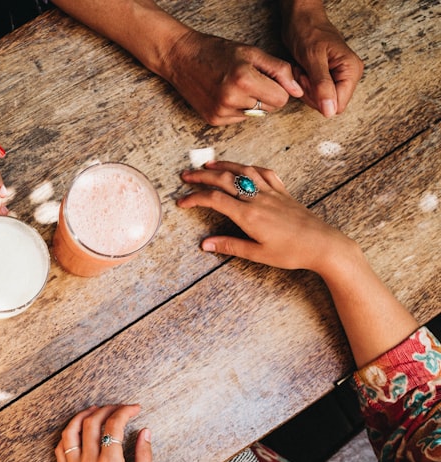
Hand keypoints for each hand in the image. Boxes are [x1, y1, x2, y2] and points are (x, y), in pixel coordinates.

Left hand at [54, 405, 152, 461]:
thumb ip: (144, 456)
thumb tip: (145, 431)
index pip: (114, 426)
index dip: (125, 411)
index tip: (135, 409)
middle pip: (92, 423)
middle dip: (107, 409)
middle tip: (119, 408)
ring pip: (71, 431)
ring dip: (83, 416)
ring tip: (96, 410)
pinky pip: (60, 447)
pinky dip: (68, 433)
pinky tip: (79, 429)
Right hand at [159, 31, 303, 124]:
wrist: (182, 58)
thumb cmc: (217, 52)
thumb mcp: (252, 53)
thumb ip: (279, 70)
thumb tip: (298, 91)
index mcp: (244, 80)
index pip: (281, 98)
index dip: (280, 88)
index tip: (269, 78)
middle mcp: (232, 100)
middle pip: (270, 109)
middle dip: (267, 96)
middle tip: (251, 81)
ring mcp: (221, 112)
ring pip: (255, 115)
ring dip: (251, 103)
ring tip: (234, 87)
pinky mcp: (213, 120)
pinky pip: (239, 119)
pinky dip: (237, 109)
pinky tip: (224, 95)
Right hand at [178, 161, 356, 274]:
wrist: (323, 244)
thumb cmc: (292, 252)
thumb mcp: (257, 254)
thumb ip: (230, 246)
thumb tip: (205, 244)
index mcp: (249, 215)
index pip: (215, 200)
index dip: (195, 198)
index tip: (182, 202)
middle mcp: (258, 199)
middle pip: (225, 180)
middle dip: (202, 176)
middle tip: (186, 176)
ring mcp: (272, 193)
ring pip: (243, 171)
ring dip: (224, 165)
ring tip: (209, 165)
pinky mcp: (283, 192)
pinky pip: (264, 173)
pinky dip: (250, 167)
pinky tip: (244, 168)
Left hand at [282, 7, 363, 116]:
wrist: (300, 19)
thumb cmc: (307, 32)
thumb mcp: (313, 59)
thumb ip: (322, 86)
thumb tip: (330, 111)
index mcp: (351, 71)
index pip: (337, 105)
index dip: (318, 98)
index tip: (308, 79)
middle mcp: (348, 75)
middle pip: (327, 104)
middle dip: (310, 93)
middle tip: (303, 73)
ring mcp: (337, 77)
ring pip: (318, 100)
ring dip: (305, 88)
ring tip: (302, 70)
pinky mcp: (326, 77)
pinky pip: (313, 93)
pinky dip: (303, 85)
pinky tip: (301, 71)